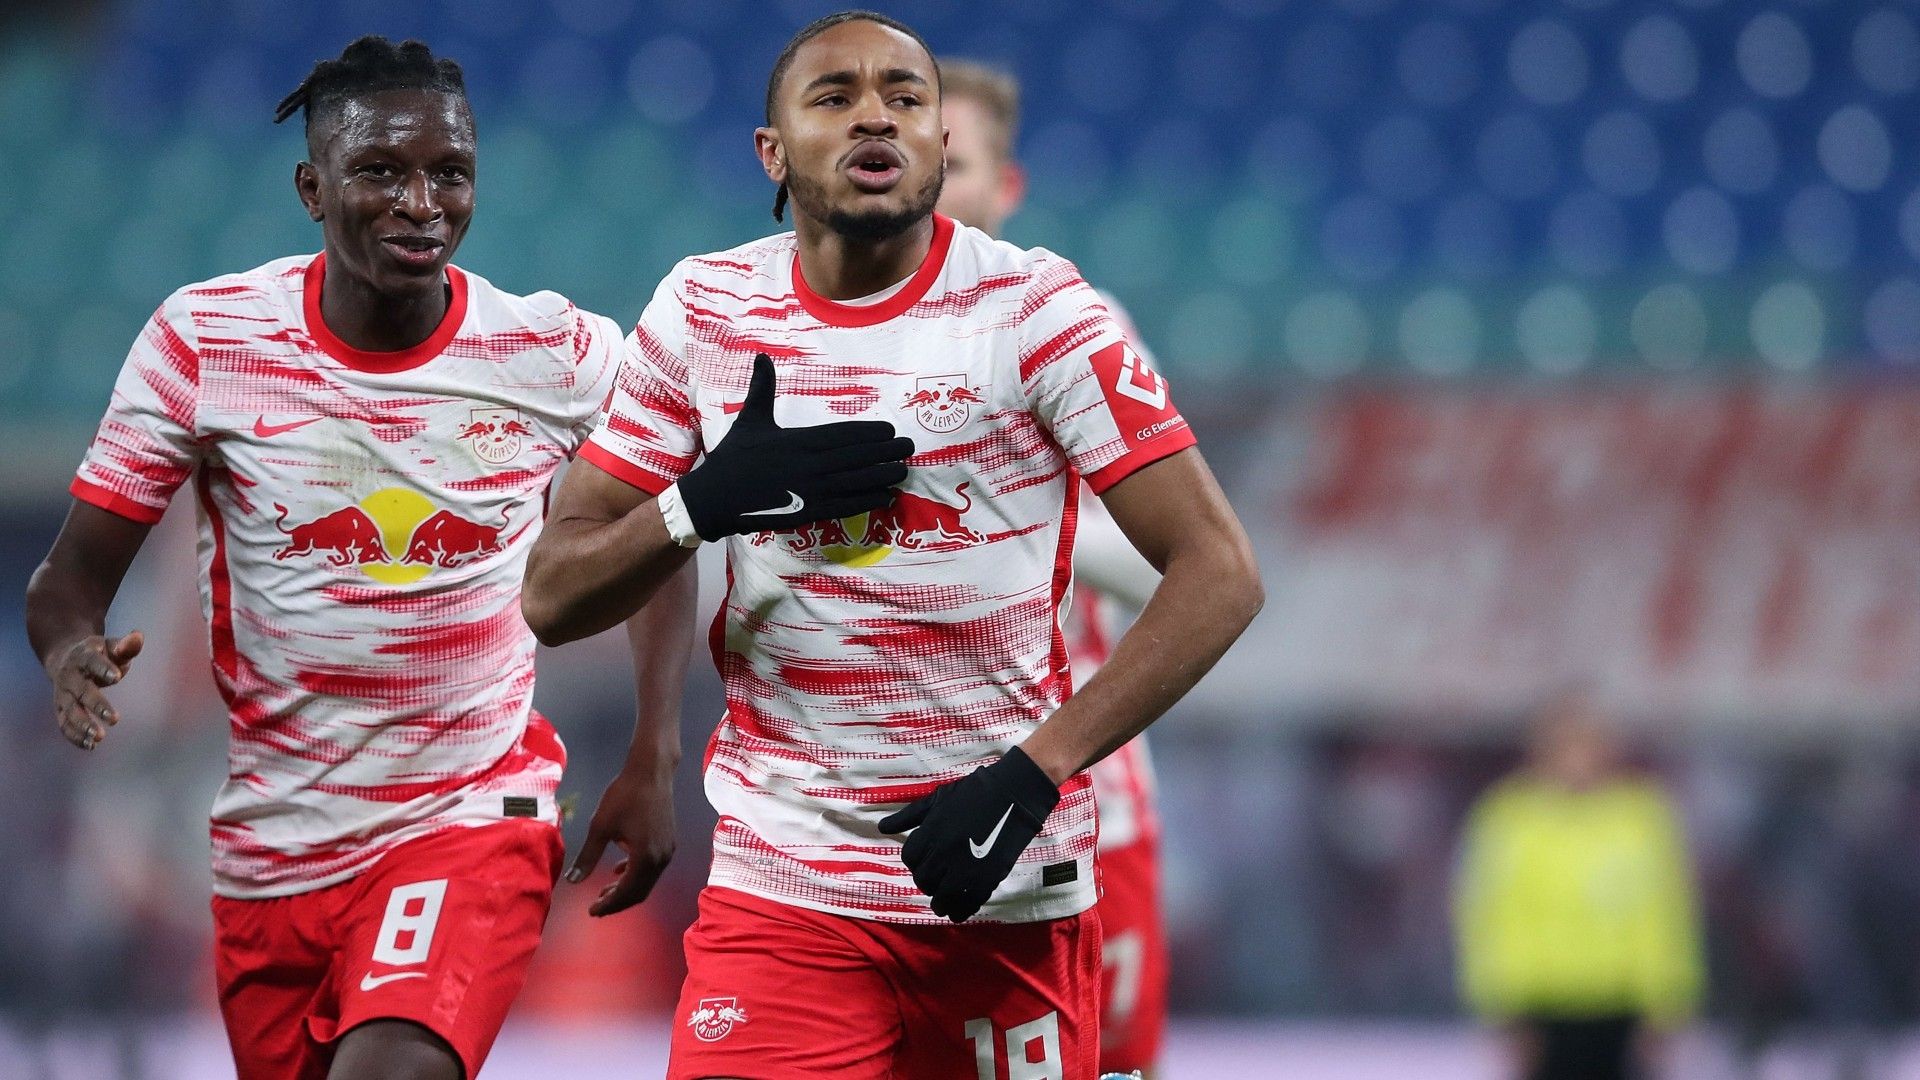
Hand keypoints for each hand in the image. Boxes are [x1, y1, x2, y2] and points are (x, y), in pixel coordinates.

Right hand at [47, 631, 142, 750]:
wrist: (65, 656)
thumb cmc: (100, 653)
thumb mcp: (112, 646)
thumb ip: (126, 646)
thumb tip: (138, 636)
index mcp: (84, 656)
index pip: (92, 661)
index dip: (104, 668)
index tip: (117, 677)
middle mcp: (70, 676)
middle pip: (82, 691)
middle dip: (97, 705)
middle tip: (115, 719)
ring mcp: (62, 693)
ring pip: (69, 711)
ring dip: (82, 725)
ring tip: (99, 737)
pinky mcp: (61, 708)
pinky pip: (64, 724)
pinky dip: (74, 736)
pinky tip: (90, 746)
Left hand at [565, 762, 676, 915]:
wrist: (652, 771)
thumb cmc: (624, 795)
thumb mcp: (600, 826)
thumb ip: (587, 856)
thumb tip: (572, 882)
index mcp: (645, 858)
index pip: (626, 892)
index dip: (608, 905)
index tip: (591, 911)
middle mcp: (661, 859)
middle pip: (639, 892)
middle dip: (617, 902)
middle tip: (596, 907)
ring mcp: (667, 851)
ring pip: (646, 881)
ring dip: (626, 889)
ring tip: (604, 891)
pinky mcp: (668, 842)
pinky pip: (651, 868)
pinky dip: (635, 874)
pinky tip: (618, 870)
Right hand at [676, 353, 913, 539]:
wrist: (714, 498)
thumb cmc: (733, 457)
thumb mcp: (750, 419)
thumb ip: (762, 389)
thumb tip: (762, 356)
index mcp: (797, 441)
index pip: (841, 435)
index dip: (868, 433)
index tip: (889, 430)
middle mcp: (807, 465)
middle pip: (855, 457)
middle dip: (885, 452)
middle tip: (909, 447)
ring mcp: (809, 491)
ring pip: (854, 482)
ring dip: (882, 476)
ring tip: (903, 470)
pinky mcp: (806, 512)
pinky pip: (843, 506)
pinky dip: (866, 502)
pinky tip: (885, 497)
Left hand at [877, 747, 1061, 922]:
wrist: (1013, 794)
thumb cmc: (973, 793)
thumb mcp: (936, 799)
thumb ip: (908, 816)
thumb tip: (882, 828)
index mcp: (930, 832)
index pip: (909, 858)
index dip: (915, 861)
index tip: (924, 862)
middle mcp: (944, 853)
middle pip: (924, 879)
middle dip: (927, 881)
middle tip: (935, 880)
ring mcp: (965, 868)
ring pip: (942, 897)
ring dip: (940, 902)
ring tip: (943, 902)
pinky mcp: (987, 879)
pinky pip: (966, 904)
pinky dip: (960, 911)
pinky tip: (958, 910)